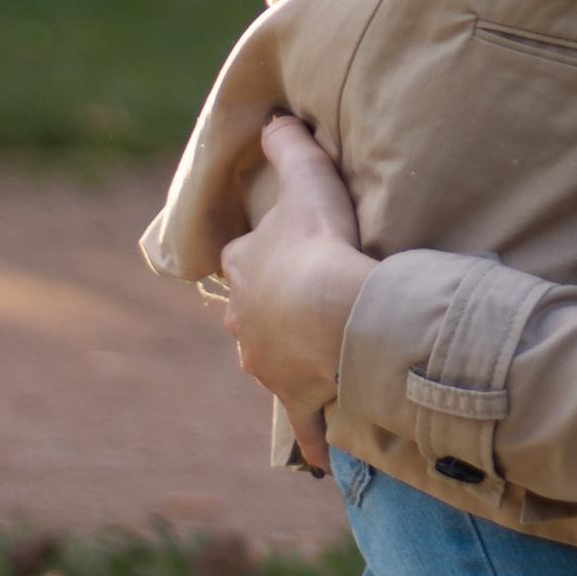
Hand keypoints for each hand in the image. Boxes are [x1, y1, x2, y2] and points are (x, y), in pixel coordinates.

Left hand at [219, 117, 374, 472]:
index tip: (288, 253)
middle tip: (308, 307)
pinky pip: (304, 425)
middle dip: (273, 312)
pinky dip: (314, 439)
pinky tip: (324, 457)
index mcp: (242, 268)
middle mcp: (243, 321)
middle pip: (251, 314)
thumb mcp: (305, 177)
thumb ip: (288, 144)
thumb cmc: (319, 241)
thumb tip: (275, 118)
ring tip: (320, 362)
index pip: (242, 258)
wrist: (334, 312)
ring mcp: (265, 365)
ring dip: (290, 363)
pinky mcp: (294, 399)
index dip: (262, 255)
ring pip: (270, 364)